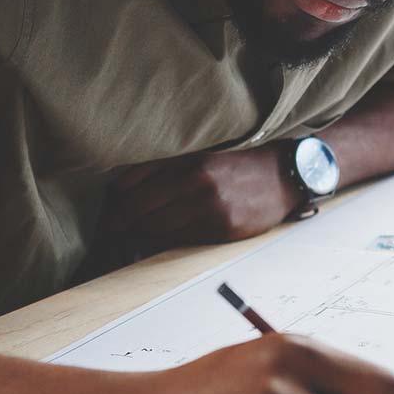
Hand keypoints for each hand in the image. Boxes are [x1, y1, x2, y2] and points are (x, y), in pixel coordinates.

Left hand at [104, 146, 299, 246]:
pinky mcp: (221, 227)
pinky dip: (160, 241)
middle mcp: (196, 180)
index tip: (109, 204)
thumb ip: (165, 165)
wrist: (284, 174)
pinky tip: (155, 239)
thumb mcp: (201, 152)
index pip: (131, 181)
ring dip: (137, 233)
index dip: (114, 197)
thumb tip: (121, 188)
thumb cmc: (239, 162)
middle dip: (119, 219)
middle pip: (138, 208)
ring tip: (129, 233)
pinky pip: (177, 240)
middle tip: (110, 225)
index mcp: (187, 157)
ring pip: (154, 227)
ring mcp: (209, 207)